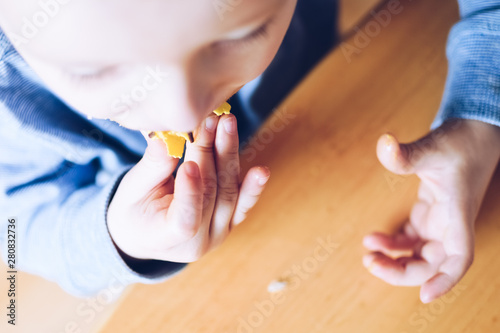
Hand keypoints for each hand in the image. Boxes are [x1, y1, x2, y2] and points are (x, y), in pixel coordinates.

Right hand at [107, 113, 269, 262]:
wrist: (145, 231)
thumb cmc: (133, 210)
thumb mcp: (132, 191)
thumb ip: (151, 169)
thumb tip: (163, 141)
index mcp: (168, 238)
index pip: (185, 219)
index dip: (190, 192)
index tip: (189, 164)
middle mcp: (200, 241)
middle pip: (211, 196)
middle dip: (210, 155)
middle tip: (211, 122)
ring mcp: (218, 232)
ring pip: (229, 192)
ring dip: (229, 155)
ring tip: (227, 124)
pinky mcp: (229, 221)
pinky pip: (243, 204)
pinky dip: (252, 187)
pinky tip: (262, 172)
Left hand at [363, 120, 499, 302]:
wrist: (473, 133)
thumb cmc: (460, 142)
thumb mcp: (433, 147)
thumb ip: (407, 154)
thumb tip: (383, 142)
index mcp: (457, 213)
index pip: (459, 257)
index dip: (445, 280)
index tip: (425, 296)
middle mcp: (450, 223)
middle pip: (432, 264)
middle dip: (401, 271)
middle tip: (369, 261)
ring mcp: (440, 221)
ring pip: (420, 256)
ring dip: (395, 261)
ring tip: (368, 252)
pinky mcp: (430, 214)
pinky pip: (412, 241)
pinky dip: (394, 245)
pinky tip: (374, 239)